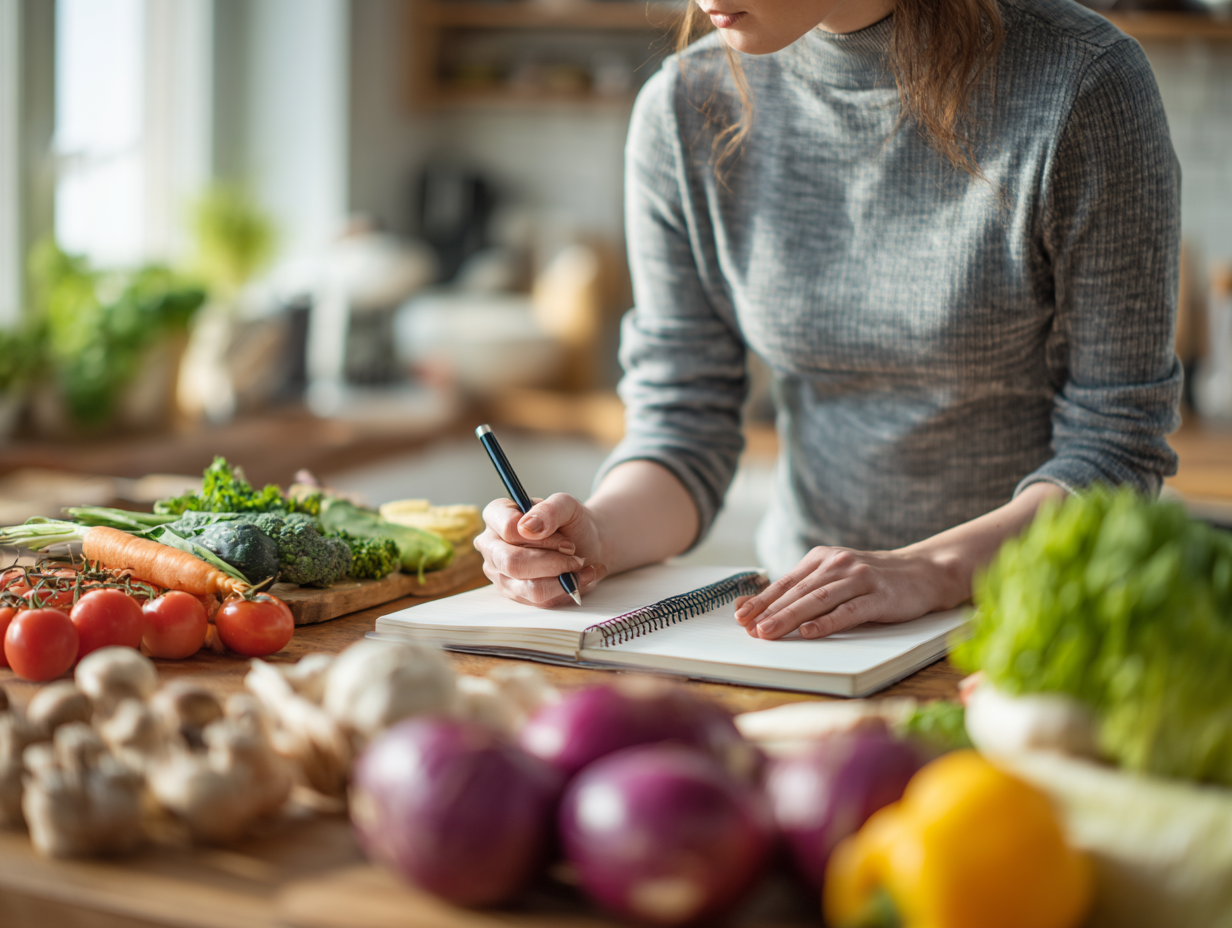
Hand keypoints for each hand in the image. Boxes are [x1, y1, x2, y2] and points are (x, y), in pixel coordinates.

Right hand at [474, 493, 608, 607]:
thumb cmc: (571, 522)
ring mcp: (499, 572)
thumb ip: (549, 510)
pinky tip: (577, 577)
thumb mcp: (567, 506)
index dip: (542, 538)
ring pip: (527, 586)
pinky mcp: (514, 593)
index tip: (566, 541)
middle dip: (552, 562)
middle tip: (575, 556)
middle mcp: (491, 545)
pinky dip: (564, 589)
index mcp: (496, 515)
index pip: (508, 529)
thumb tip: (527, 528)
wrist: (585, 543)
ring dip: (560, 578)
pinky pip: (538, 599)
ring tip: (578, 566)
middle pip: (513, 562)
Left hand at [733, 546, 963, 639]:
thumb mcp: (836, 577)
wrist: (923, 572)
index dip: (761, 599)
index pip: (786, 582)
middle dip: (770, 610)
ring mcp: (860, 578)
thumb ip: (805, 590)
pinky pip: (849, 611)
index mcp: (822, 558)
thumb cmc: (872, 580)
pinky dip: (827, 622)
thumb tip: (761, 608)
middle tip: (748, 628)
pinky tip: (810, 632)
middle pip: (798, 591)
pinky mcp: (879, 596)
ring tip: (769, 632)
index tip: (740, 616)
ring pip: (818, 600)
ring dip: (790, 617)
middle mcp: (838, 564)